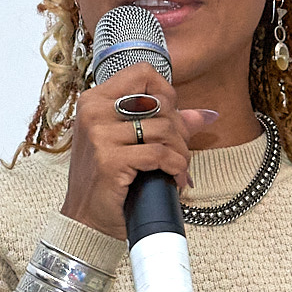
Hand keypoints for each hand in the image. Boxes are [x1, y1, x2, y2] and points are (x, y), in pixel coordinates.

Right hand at [58, 65, 219, 240]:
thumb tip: (205, 115)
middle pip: (159, 102)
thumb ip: (165, 124)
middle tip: (179, 151)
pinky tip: (174, 178)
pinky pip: (160, 154)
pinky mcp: (110, 159)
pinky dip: (176, 167)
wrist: (86, 218)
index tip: (170, 117)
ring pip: (164, 129)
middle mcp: (93, 112)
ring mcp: (99, 135)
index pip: (142, 73)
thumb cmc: (106, 179)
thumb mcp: (130, 143)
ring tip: (178, 168)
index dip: (165, 92)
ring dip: (181, 152)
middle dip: (179, 130)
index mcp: (94, 100)